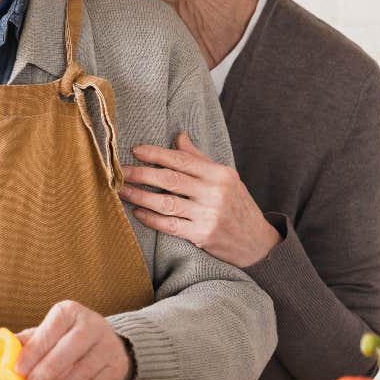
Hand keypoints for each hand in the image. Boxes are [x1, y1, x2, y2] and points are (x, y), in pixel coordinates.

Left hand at [14, 301, 130, 379]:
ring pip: (82, 372)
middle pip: (69, 349)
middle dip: (47, 372)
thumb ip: (23, 344)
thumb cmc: (63, 341)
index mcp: (69, 312)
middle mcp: (92, 325)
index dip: (34, 350)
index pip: (51, 329)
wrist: (104, 345)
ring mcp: (108, 347)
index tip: (18, 369)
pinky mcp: (116, 369)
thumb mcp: (45, 334)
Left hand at [120, 132, 280, 268]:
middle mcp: (214, 193)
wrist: (258, 243)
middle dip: (141, 174)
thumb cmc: (238, 206)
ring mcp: (208, 215)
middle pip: (170, 180)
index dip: (156, 154)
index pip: (182, 160)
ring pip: (166, 203)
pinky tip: (138, 212)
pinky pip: (170, 225)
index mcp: (219, 174)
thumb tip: (179, 137)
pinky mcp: (202, 236)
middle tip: (121, 171)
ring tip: (123, 191)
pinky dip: (151, 218)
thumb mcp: (226, 178)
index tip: (136, 150)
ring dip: (140, 196)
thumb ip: (200, 158)